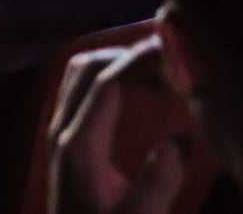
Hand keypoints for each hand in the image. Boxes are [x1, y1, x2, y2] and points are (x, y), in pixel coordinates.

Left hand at [50, 38, 185, 213]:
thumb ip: (157, 185)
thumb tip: (177, 140)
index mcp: (79, 147)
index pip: (106, 81)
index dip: (142, 61)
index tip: (182, 60)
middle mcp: (63, 132)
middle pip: (89, 66)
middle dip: (132, 57)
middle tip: (175, 69)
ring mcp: (61, 134)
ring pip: (83, 74)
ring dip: (121, 64)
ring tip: (164, 78)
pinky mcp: (69, 140)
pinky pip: (86, 90)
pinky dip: (115, 77)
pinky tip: (147, 94)